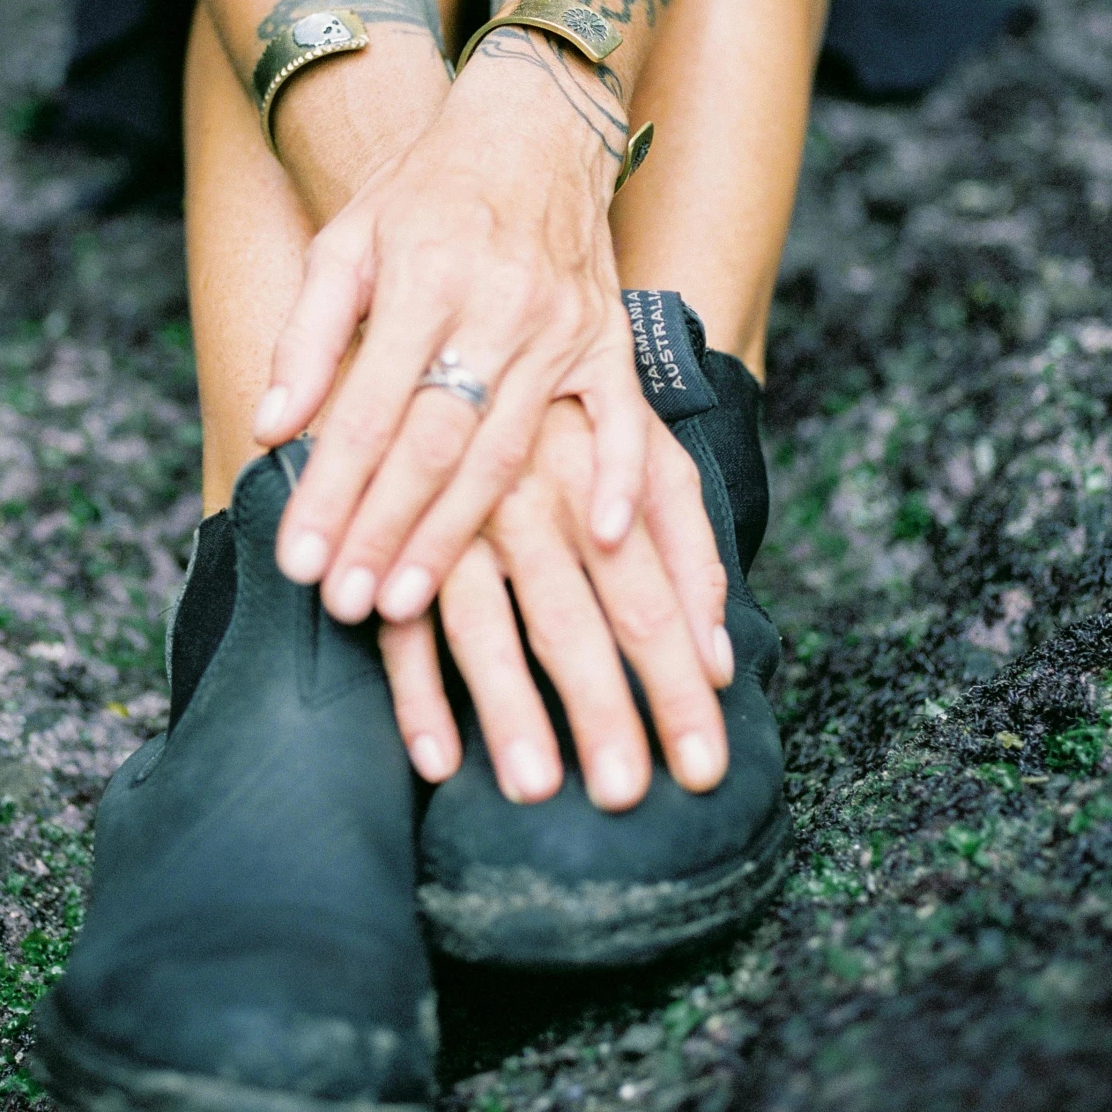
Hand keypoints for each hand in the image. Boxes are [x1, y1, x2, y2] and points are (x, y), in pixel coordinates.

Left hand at [253, 59, 666, 631]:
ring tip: (408, 602)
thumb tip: (268, 427)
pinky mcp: (609, 339)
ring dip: (456, 533)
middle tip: (344, 605)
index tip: (297, 560)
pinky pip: (624, 420)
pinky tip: (601, 542)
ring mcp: (561, 327)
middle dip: (384, 530)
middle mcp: (495, 307)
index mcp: (423, 279)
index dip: (331, 490)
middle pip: (434, 443)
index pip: (370, 409)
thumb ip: (308, 335)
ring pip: (506, 448)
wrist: (534, 127)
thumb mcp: (347, 241)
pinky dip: (620, 480)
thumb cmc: (424, 191)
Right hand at [379, 396, 733, 806]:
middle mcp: (527, 504)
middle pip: (573, 621)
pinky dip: (413, 692)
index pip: (652, 604)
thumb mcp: (643, 449)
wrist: (460, 315)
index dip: (678, 689)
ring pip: (483, 624)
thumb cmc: (567, 406)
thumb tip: (721, 659)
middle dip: (601, 709)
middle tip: (626, 795)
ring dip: (508, 707)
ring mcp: (453, 523)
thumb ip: (688, 546)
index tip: (704, 768)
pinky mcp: (390, 537)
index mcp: (597, 486)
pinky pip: (397, 623)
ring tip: (536, 788)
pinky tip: (438, 761)